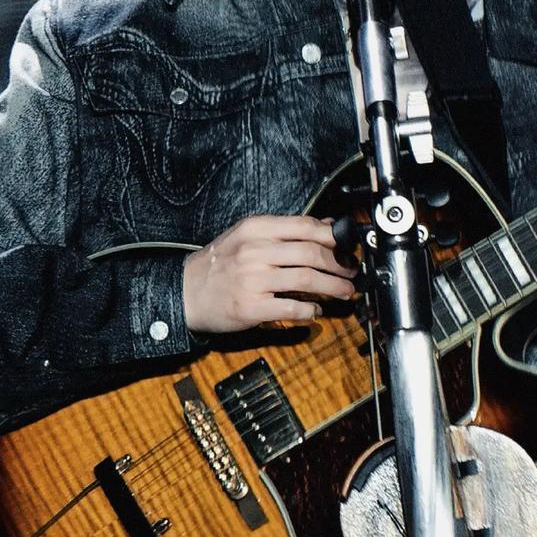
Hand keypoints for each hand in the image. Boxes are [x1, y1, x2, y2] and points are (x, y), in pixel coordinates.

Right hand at [182, 214, 358, 333]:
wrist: (185, 292)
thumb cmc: (219, 264)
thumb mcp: (247, 237)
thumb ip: (283, 231)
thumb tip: (324, 225)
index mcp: (256, 229)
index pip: (304, 226)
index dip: (332, 236)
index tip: (347, 246)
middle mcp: (255, 250)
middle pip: (312, 253)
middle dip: (339, 264)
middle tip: (351, 272)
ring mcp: (253, 279)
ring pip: (307, 279)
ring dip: (333, 287)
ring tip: (344, 292)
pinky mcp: (251, 307)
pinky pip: (291, 307)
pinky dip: (310, 310)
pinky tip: (315, 312)